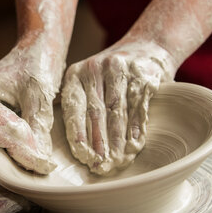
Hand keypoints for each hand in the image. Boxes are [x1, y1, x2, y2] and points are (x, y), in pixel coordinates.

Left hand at [61, 40, 176, 174]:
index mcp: (76, 74)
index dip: (78, 134)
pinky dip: (136, 128)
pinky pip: (138, 105)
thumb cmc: (111, 74)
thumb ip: (76, 103)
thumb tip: (64, 141)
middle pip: (95, 113)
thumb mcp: (87, 80)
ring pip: (117, 111)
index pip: (73, 108)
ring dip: (118, 140)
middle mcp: (95, 69)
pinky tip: (135, 144)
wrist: (147, 46)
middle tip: (101, 166)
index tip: (82, 156)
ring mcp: (120, 68)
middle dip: (98, 143)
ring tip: (118, 161)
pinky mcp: (142, 74)